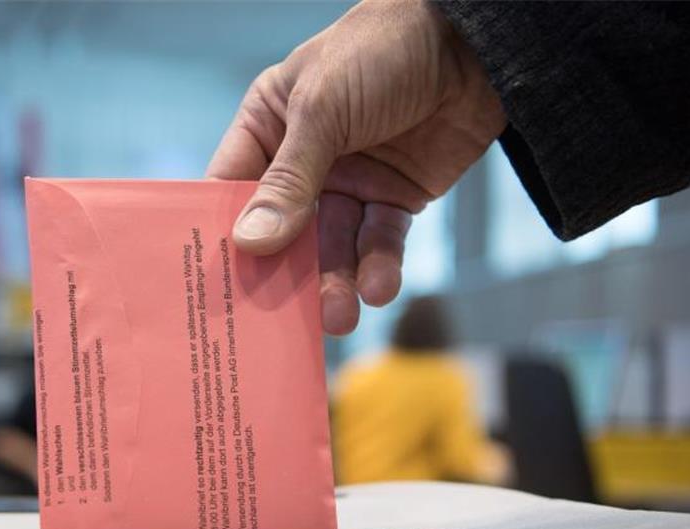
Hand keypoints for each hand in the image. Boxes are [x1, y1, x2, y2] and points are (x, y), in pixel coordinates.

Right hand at [206, 0, 505, 333]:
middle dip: (285, 276)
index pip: (232, 189)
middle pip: (283, 232)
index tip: (215, 285)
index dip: (223, 235)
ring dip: (334, 283)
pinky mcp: (394, 200)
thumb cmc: (381, 51)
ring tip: (338, 317)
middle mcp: (304, 163)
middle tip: (279, 324)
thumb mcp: (323, 110)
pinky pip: (380, 242)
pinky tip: (379, 288)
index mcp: (269, 128)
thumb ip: (290, 179)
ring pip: (332, 247)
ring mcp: (350, 183)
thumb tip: (251, 243)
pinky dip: (379, 267)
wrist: (474, 42)